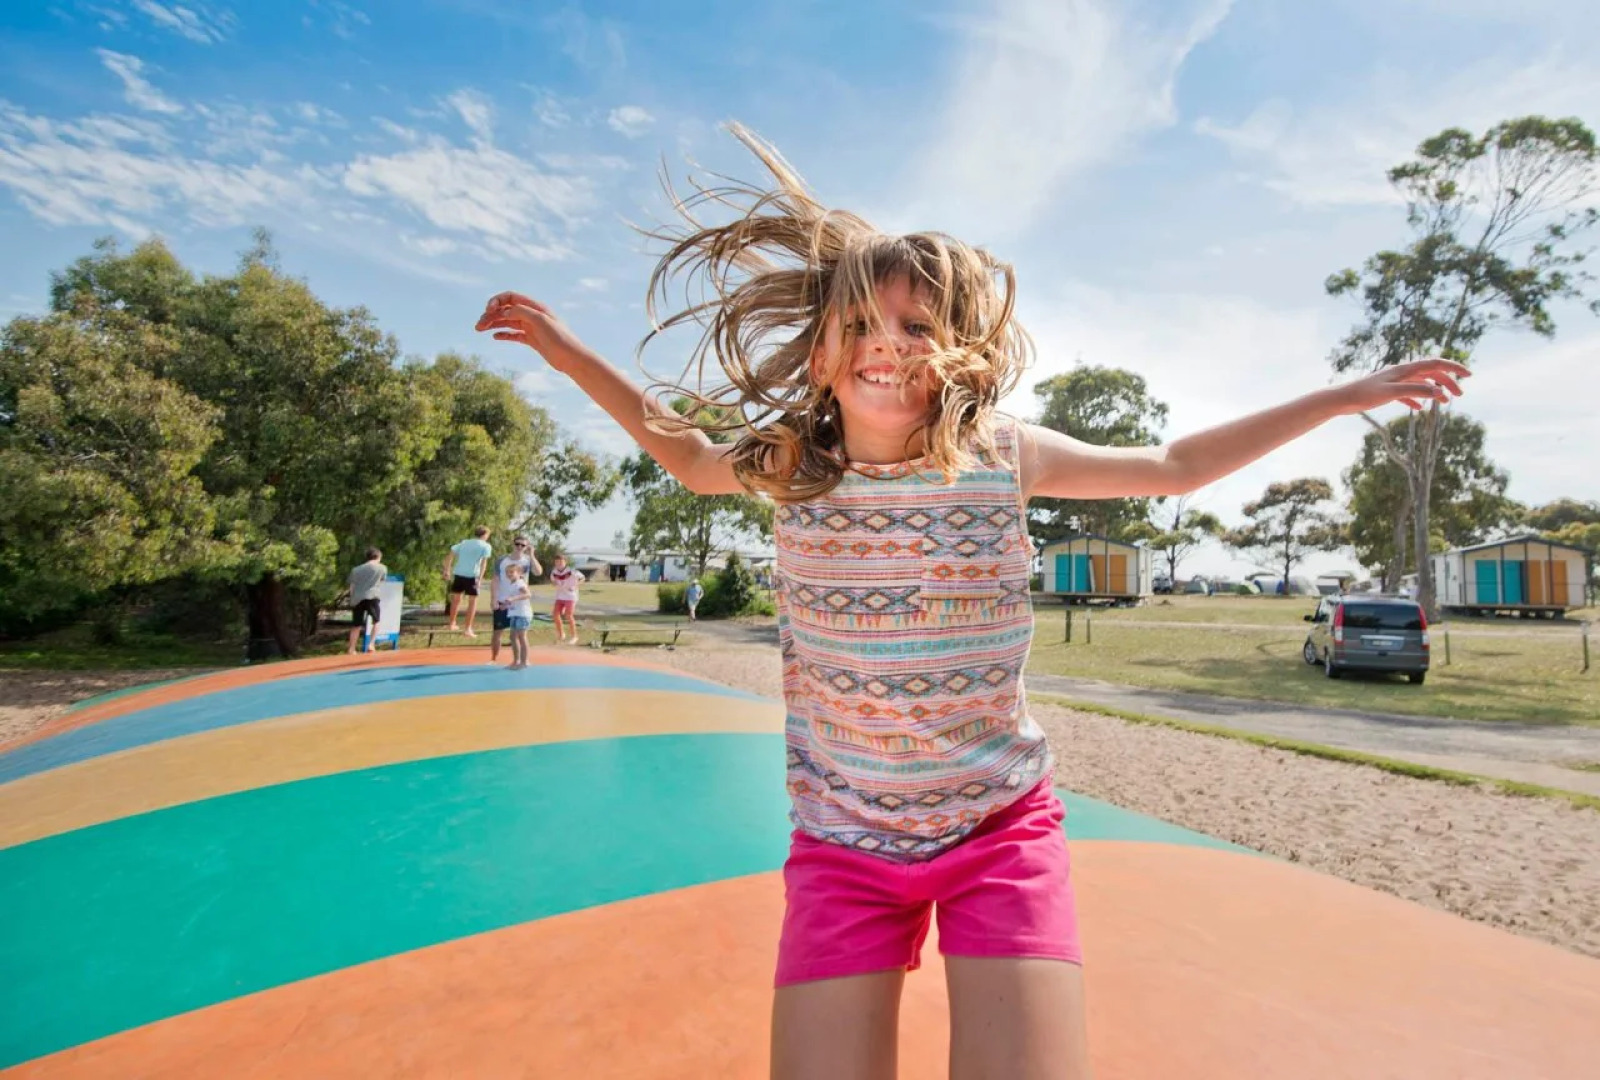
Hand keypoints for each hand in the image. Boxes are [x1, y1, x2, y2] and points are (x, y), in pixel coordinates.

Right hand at [475, 292, 588, 369]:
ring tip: (479, 330)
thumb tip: (504, 310)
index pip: (511, 297)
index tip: (487, 310)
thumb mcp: (540, 321)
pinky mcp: (532, 340)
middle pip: (506, 310)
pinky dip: (504, 334)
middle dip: (490, 316)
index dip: (497, 301)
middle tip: (477, 326)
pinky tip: (495, 337)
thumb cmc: (560, 338)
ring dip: (494, 324)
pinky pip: (515, 334)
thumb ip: (522, 312)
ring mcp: (532, 328)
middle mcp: (532, 315)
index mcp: (535, 307)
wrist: (572, 359)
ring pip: (508, 322)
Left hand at [1335, 358, 1469, 413]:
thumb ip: (1416, 391)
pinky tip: (1419, 408)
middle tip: (1459, 395)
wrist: (1341, 399)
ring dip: (1434, 390)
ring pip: (1420, 383)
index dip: (1453, 368)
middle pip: (1430, 373)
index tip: (1468, 375)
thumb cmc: (1364, 394)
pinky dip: (1416, 398)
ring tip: (1444, 402)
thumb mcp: (1392, 393)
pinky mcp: (1385, 391)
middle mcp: (1400, 372)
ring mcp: (1393, 381)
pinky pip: (1406, 393)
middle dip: (1447, 382)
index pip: (1434, 363)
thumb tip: (1439, 391)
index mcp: (1404, 369)